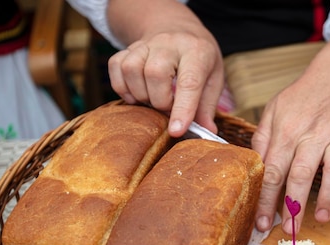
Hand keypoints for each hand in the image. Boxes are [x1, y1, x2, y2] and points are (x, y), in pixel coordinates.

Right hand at [107, 17, 223, 134]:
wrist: (178, 28)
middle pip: (155, 74)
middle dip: (159, 101)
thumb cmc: (198, 59)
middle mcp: (170, 43)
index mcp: (197, 51)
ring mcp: (146, 43)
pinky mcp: (129, 46)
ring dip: (140, 94)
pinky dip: (122, 86)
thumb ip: (207, 107)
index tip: (176, 130)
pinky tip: (136, 92)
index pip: (189, 82)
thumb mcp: (213, 79)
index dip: (182, 109)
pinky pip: (116, 66)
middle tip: (168, 107)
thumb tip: (206, 131)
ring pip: (131, 70)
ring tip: (153, 99)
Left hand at [250, 9, 329, 233]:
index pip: (272, 170)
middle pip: (301, 174)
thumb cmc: (304, 95)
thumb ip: (262, 139)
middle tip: (290, 230)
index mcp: (287, 131)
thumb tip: (253, 166)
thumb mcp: (274, 109)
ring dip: (329, 197)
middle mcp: (313, 134)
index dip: (266, 199)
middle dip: (294, 205)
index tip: (261, 222)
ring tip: (322, 218)